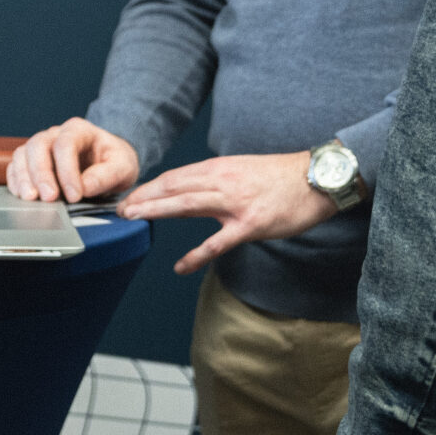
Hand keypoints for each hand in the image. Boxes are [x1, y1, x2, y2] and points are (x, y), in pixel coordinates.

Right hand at [7, 118, 140, 202]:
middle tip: (49, 198)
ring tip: (30, 199)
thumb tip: (84, 187)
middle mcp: (56, 134)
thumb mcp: (123, 167)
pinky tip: (22, 196)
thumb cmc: (114, 162)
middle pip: (38, 146)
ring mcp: (41, 147)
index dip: (67, 171)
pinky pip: (16, 166)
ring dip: (24, 178)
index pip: (66, 144)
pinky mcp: (31, 162)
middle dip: (41, 174)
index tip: (75, 196)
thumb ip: (106, 176)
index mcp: (79, 130)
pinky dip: (16, 181)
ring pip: (23, 154)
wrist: (108, 163)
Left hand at [114, 150, 336, 272]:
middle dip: (142, 197)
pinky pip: (216, 243)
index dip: (149, 187)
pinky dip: (196, 255)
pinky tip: (180, 267)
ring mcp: (235, 203)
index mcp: (219, 168)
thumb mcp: (243, 169)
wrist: (316, 178)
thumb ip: (216, 179)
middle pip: (173, 187)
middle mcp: (222, 181)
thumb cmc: (281, 177)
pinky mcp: (250, 225)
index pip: (175, 177)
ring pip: (186, 205)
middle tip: (118, 208)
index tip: (129, 196)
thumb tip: (191, 189)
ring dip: (156, 211)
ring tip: (133, 220)